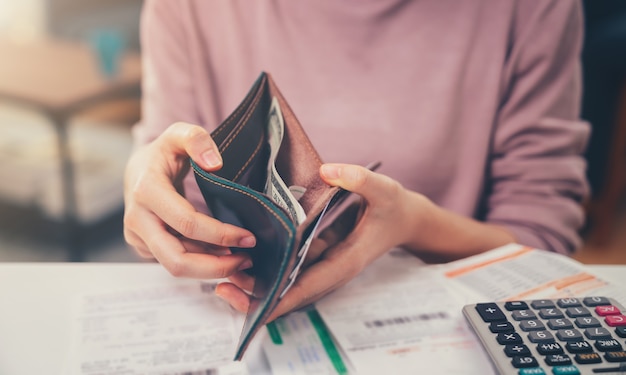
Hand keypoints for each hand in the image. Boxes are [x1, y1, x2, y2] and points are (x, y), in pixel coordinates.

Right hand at [123, 122, 255, 277]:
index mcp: (146, 190)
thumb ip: (197, 140)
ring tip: (241, 259)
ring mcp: (137, 236)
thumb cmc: (164, 152)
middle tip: (246, 261)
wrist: (138, 170)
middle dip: (215, 266)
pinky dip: (200, 262)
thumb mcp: (180, 134)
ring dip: (211, 267)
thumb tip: (214, 163)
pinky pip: (174, 262)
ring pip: (176, 266)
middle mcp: (136, 219)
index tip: (249, 237)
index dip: (220, 234)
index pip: (187, 223)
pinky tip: (222, 255)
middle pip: (176, 259)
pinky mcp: (144, 247)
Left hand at [215, 163, 420, 318]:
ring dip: (257, 284)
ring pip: (286, 283)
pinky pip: (289, 268)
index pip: (307, 288)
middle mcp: (330, 269)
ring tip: (222, 278)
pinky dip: (267, 266)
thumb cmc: (394, 208)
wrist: (404, 218)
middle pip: (290, 293)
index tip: (253, 308)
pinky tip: (243, 255)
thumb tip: (328, 170)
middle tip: (223, 289)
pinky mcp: (317, 255)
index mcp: (344, 262)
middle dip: (258, 296)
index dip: (279, 300)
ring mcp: (322, 264)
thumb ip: (359, 180)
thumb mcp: (384, 190)